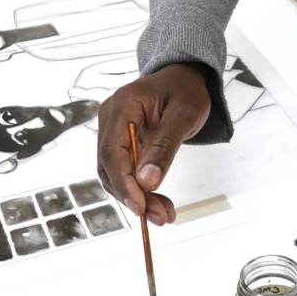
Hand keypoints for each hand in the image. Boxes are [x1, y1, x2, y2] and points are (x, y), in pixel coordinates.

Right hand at [96, 63, 211, 225]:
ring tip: (164, 214)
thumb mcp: (185, 116)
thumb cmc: (186, 90)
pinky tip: (158, 203)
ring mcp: (113, 130)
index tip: (139, 207)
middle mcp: (111, 117)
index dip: (123, 183)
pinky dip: (140, 189)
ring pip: (115, 173)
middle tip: (159, 217)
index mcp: (123, 104)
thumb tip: (146, 182)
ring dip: (137, 197)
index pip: (111, 151)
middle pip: (110, 166)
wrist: (184, 78)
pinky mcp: (120, 142)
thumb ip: (165, 147)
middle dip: (132, 196)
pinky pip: (124, 170)